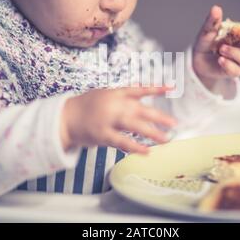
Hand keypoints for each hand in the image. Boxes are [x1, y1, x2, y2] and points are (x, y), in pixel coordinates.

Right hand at [60, 86, 177, 154]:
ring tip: (166, 139)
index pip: (139, 89)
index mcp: (115, 93)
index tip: (171, 88)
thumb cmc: (88, 106)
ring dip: (152, 133)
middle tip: (174, 123)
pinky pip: (122, 141)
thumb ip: (124, 97)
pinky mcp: (102, 134)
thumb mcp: (105, 94)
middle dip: (159, 117)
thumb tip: (144, 101)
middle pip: (141, 110)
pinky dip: (135, 147)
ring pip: (134, 126)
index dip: (155, 88)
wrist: (65, 117)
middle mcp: (114, 104)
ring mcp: (108, 120)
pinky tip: (147, 151)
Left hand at [192, 5, 239, 89]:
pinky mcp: (232, 71)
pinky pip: (236, 71)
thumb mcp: (207, 31)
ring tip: (222, 49)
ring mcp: (239, 60)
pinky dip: (228, 65)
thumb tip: (216, 9)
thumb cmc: (206, 43)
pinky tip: (220, 60)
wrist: (196, 60)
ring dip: (235, 53)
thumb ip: (212, 22)